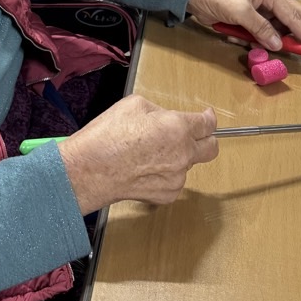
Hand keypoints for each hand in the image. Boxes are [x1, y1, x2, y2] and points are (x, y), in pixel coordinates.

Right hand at [58, 95, 217, 215]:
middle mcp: (182, 154)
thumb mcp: (134, 105)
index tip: (206, 117)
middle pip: (211, 148)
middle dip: (205, 139)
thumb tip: (166, 119)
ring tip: (150, 152)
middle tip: (191, 134)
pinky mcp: (167, 195)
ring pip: (189, 164)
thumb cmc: (106, 137)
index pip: (208, 124)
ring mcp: (176, 178)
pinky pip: (175, 181)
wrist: (89, 170)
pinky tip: (145, 168)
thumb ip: (159, 112)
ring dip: (178, 157)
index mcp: (177, 128)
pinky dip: (166, 174)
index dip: (209, 118)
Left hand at [186, 0, 300, 50]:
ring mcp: (260, 9)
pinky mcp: (250, 18)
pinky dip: (251, 38)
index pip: (294, 15)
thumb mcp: (240, 11)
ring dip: (263, 38)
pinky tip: (236, 34)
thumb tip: (278, 44)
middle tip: (277, 47)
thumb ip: (260, 27)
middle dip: (286, 36)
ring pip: (275, 30)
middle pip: (291, 20)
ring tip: (245, 38)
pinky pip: (259, 33)